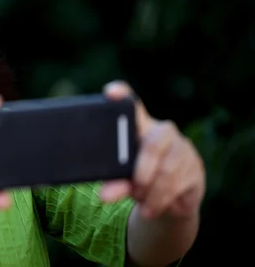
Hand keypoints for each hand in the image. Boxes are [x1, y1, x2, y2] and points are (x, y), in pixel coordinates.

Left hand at [100, 81, 205, 220]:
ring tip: (141, 201)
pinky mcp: (196, 168)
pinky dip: (161, 200)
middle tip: (134, 187)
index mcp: (140, 127)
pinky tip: (152, 207)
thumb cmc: (141, 180)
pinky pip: (178, 184)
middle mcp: (163, 131)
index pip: (132, 104)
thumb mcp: (125, 180)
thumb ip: (115, 184)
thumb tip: (104, 196)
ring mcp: (183, 148)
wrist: (169, 202)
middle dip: (142, 169)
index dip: (122, 94)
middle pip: (153, 143)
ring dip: (151, 190)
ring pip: (167, 169)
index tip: (110, 92)